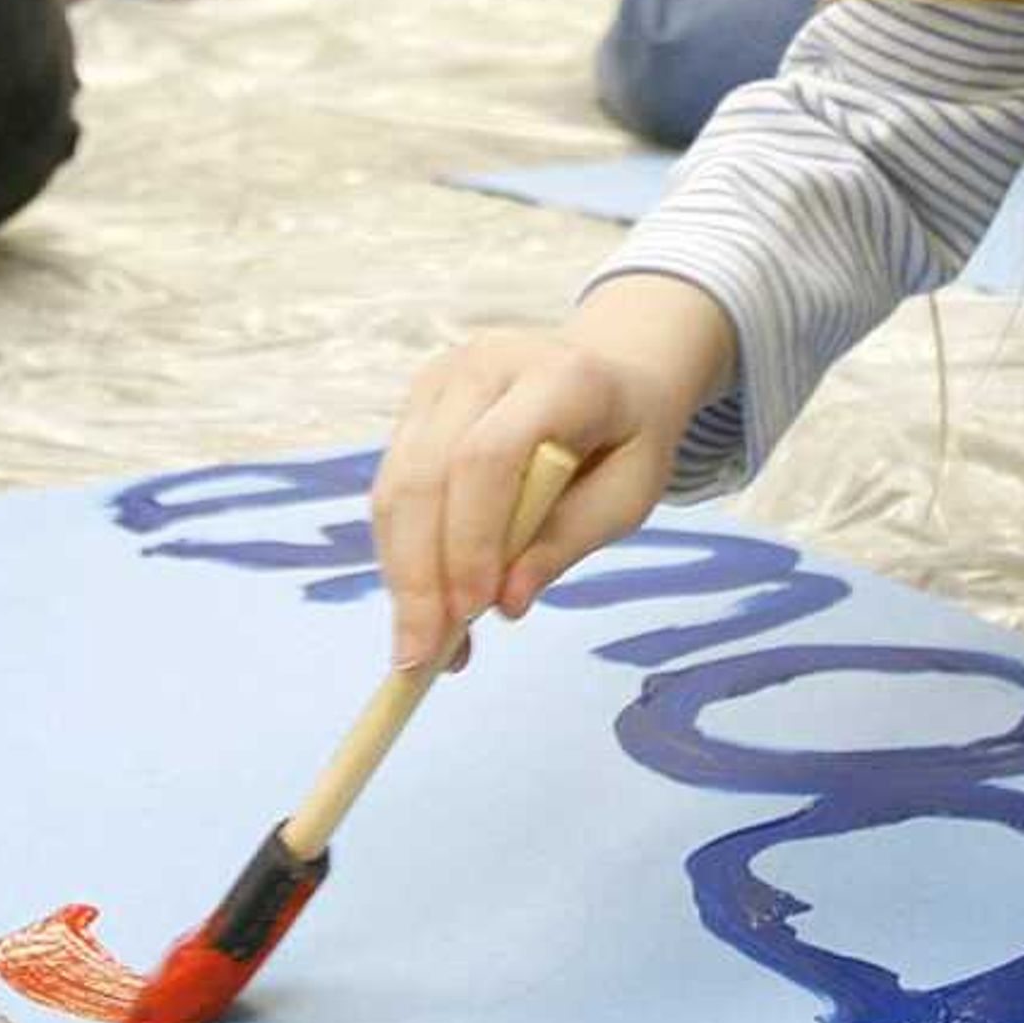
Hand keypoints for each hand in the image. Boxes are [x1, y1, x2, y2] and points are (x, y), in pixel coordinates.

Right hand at [371, 292, 724, 675]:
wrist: (611, 370)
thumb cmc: (627, 437)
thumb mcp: (631, 493)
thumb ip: (570, 539)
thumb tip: (507, 602)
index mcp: (556, 377)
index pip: (490, 456)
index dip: (473, 538)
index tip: (473, 612)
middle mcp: (485, 364)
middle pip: (427, 473)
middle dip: (419, 574)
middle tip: (422, 657)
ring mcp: (441, 379)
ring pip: (396, 484)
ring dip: (401, 574)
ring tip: (421, 646)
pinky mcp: (415, 403)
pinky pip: (392, 487)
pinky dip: (400, 555)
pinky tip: (422, 606)